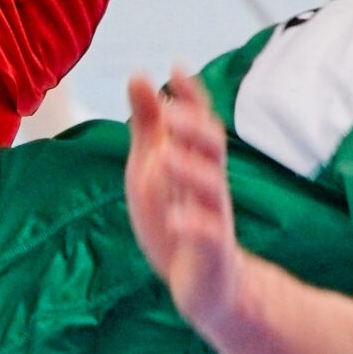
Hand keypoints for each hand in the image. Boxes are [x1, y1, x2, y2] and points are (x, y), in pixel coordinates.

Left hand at [125, 70, 242, 331]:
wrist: (209, 285)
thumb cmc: (179, 218)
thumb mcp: (155, 167)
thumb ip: (150, 125)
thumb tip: (139, 74)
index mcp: (197, 164)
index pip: (200, 123)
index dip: (191, 97)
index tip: (176, 68)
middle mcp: (209, 187)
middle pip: (212, 152)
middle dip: (194, 130)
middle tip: (172, 113)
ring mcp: (214, 221)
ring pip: (211, 192)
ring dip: (190, 173)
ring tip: (165, 158)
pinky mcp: (211, 257)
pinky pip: (208, 240)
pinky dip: (193, 227)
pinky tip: (174, 218)